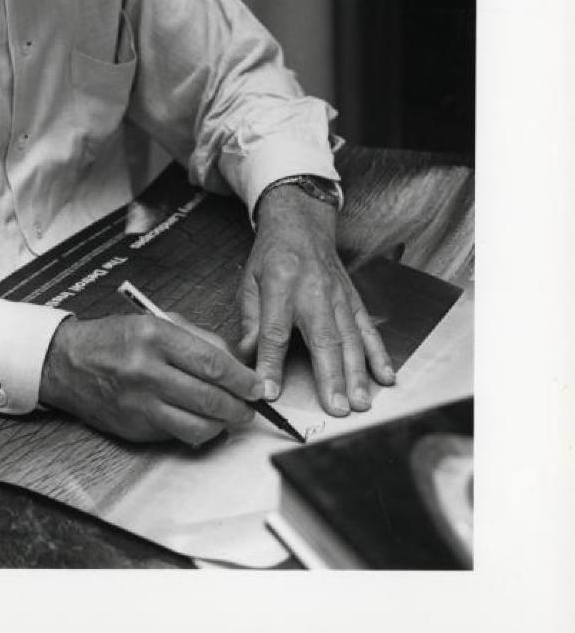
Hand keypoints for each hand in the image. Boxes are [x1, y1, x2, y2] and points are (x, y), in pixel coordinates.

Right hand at [39, 313, 264, 446]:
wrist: (67, 363)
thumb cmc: (113, 339)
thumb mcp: (155, 322)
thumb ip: (197, 339)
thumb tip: (235, 363)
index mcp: (154, 337)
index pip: (211, 363)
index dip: (241, 379)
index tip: (257, 386)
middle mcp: (146, 371)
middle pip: (209, 398)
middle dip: (239, 407)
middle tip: (250, 407)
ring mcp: (140, 404)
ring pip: (197, 426)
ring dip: (222, 425)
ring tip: (228, 417)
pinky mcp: (135, 428)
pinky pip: (176, 435)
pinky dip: (195, 431)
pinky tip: (200, 421)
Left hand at [238, 185, 394, 415]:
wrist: (301, 224)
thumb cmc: (272, 256)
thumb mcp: (248, 281)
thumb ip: (250, 320)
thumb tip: (246, 357)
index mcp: (280, 285)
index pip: (275, 331)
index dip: (271, 363)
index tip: (269, 391)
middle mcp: (314, 292)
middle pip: (323, 338)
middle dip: (331, 376)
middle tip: (336, 408)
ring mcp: (339, 296)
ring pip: (351, 338)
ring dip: (357, 373)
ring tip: (360, 403)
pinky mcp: (354, 299)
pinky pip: (369, 329)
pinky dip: (379, 354)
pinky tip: (386, 377)